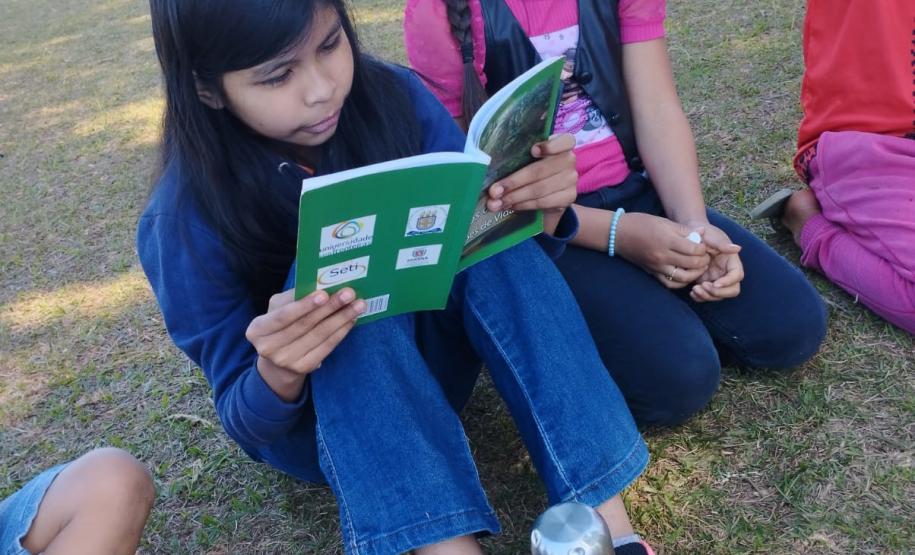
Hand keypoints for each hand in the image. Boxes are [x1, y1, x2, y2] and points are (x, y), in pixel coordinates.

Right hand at [246, 288, 364, 399]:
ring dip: (341, 318)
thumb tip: (319, 285)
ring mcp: (286, 361)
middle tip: (349, 294)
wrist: (279, 358)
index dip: (304, 305)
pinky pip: (327, 347)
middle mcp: (269, 348)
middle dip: (330, 307)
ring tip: (357, 305)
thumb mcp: (278, 309)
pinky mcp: (304, 368)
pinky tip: (351, 320)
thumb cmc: (280, 325)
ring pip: (319, 335)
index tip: (324, 293)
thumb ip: (293, 297)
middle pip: (305, 325)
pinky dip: (341, 332)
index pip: (283, 316)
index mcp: (258, 329)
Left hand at [486, 134, 577, 232]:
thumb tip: (491, 167)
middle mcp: (570, 160)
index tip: (532, 151)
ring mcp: (571, 180)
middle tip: (494, 191)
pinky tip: (511, 206)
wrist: (552, 193)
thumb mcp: (531, 158)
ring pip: (539, 189)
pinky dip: (524, 205)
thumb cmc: (537, 169)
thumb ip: (520, 157)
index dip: (549, 146)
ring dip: (515, 197)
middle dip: (514, 182)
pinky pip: (543, 202)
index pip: (565, 140)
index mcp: (564, 144)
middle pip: (540, 170)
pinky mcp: (568, 198)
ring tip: (497, 202)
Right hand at [615, 212, 710, 288]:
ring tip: (699, 267)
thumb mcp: (663, 221)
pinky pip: (670, 283)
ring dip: (695, 274)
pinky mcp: (652, 273)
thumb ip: (684, 230)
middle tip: (706, 257)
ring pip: (683, 277)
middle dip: (703, 261)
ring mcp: (657, 266)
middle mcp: (662, 255)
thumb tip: (703, 233)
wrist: (618, 234)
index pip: (694, 249)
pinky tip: (686, 275)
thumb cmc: (641, 223)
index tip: (705, 246)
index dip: (704, 249)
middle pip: (691, 264)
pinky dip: (681, 282)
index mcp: (666, 240)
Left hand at [685, 224, 743, 301]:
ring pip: (719, 295)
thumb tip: (737, 248)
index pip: (737, 275)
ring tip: (695, 289)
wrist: (690, 236)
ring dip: (708, 296)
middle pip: (732, 290)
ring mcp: (716, 279)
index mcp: (731, 261)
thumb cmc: (703, 234)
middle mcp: (726, 272)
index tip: (715, 283)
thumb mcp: (711, 235)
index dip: (728, 282)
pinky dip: (700, 297)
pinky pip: (707, 295)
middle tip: (703, 286)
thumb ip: (722, 243)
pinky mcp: (706, 282)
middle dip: (719, 293)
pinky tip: (692, 292)